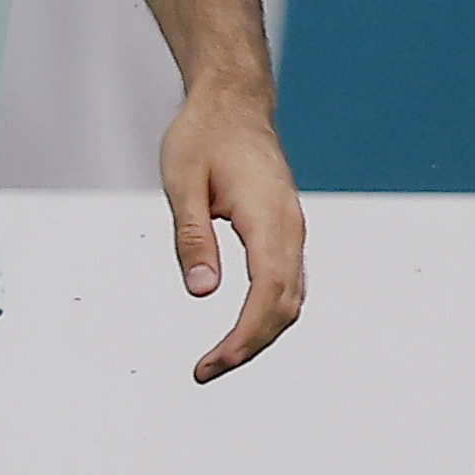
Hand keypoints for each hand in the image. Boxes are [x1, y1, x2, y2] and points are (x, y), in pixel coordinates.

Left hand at [161, 84, 306, 384]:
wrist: (233, 103)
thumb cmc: (203, 136)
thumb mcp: (182, 183)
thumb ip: (193, 237)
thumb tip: (201, 291)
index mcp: (267, 219)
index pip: (267, 293)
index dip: (244, 336)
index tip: (213, 362)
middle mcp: (290, 229)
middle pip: (284, 306)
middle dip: (250, 345)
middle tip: (206, 370)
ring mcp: (292, 231)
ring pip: (291, 299)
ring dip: (260, 334)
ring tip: (219, 359)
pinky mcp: (284, 231)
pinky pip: (286, 283)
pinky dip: (268, 313)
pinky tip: (241, 329)